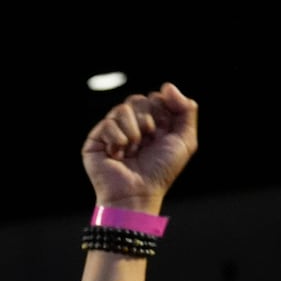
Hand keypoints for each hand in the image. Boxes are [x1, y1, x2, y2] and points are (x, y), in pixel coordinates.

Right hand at [81, 83, 197, 212]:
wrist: (137, 193)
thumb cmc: (160, 172)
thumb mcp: (185, 140)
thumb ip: (186, 110)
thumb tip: (166, 86)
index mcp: (151, 122)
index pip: (155, 98)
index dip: (162, 112)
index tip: (162, 133)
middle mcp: (130, 125)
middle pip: (138, 100)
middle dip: (147, 121)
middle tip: (147, 143)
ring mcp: (112, 131)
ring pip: (122, 109)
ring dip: (133, 132)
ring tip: (132, 151)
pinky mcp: (95, 140)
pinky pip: (108, 123)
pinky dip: (118, 140)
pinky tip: (118, 154)